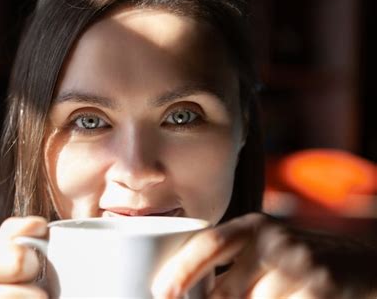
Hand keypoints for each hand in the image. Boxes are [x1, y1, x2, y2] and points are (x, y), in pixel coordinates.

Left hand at [152, 213, 376, 298]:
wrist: (358, 264)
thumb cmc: (297, 259)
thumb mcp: (264, 248)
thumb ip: (231, 264)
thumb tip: (184, 291)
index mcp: (254, 226)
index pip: (210, 244)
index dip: (182, 270)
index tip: (161, 292)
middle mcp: (275, 240)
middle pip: (226, 290)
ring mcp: (300, 265)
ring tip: (276, 292)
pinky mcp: (321, 288)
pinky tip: (289, 298)